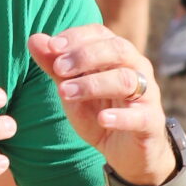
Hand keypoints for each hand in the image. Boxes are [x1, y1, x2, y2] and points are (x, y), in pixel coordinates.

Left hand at [29, 26, 171, 184]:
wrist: (125, 152)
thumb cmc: (98, 112)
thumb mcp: (71, 90)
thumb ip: (54, 66)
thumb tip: (33, 39)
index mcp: (117, 55)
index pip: (100, 33)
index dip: (76, 37)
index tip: (52, 47)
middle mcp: (136, 68)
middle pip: (117, 50)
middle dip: (85, 56)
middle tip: (58, 68)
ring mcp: (147, 95)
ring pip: (126, 80)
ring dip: (93, 84)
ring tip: (65, 92)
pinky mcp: (151, 122)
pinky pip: (140, 116)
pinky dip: (120, 117)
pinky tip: (102, 119)